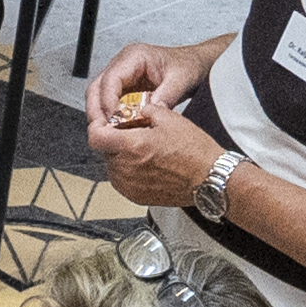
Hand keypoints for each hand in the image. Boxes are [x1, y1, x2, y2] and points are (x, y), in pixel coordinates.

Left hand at [79, 79, 222, 211]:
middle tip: (135, 135)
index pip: (95, 136)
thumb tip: (137, 109)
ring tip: (147, 151)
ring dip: (123, 157)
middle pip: (106, 151)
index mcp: (131, 147)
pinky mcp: (135, 196)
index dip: (97, 126)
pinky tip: (150, 165)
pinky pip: (123, 180)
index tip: (103, 123)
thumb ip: (146, 111)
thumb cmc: (195, 153)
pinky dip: (130, 171)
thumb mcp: (171, 119)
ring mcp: (128, 185)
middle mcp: (125, 169)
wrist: (210, 178)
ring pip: (114, 166)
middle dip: (116, 141)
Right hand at [86, 36, 218, 123]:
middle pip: (97, 88)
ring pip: (98, 97)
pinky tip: (117, 128)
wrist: (196, 65)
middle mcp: (122, 64)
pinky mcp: (124, 88)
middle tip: (100, 130)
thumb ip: (165, 96)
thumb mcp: (181, 80)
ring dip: (100, 115)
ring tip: (107, 132)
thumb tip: (148, 113)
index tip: (112, 118)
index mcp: (134, 56)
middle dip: (96, 110)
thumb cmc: (189, 65)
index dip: (107, 100)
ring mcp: (121, 76)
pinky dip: (110, 117)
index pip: (110, 78)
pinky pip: (109, 103)